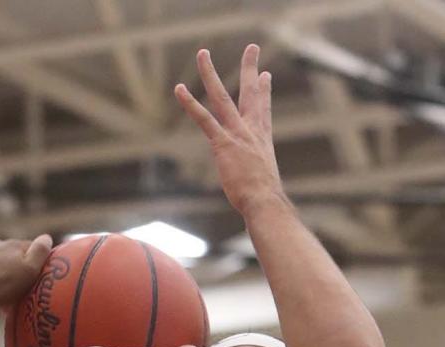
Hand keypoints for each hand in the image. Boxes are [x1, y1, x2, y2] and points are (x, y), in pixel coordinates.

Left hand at [0, 235, 52, 313]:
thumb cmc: (1, 284)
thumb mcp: (29, 271)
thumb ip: (40, 253)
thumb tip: (47, 237)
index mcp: (12, 245)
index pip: (29, 248)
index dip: (35, 260)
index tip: (38, 275)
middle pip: (8, 254)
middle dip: (12, 268)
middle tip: (16, 290)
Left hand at [175, 44, 281, 215]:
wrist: (264, 201)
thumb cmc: (263, 198)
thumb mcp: (262, 181)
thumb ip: (256, 175)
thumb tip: (258, 188)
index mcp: (262, 139)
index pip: (263, 109)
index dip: (264, 91)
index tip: (265, 75)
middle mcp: (251, 130)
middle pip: (251, 93)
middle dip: (250, 68)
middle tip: (252, 47)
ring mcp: (236, 134)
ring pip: (221, 96)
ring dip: (210, 73)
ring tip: (203, 53)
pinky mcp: (222, 143)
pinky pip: (203, 118)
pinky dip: (190, 103)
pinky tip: (179, 89)